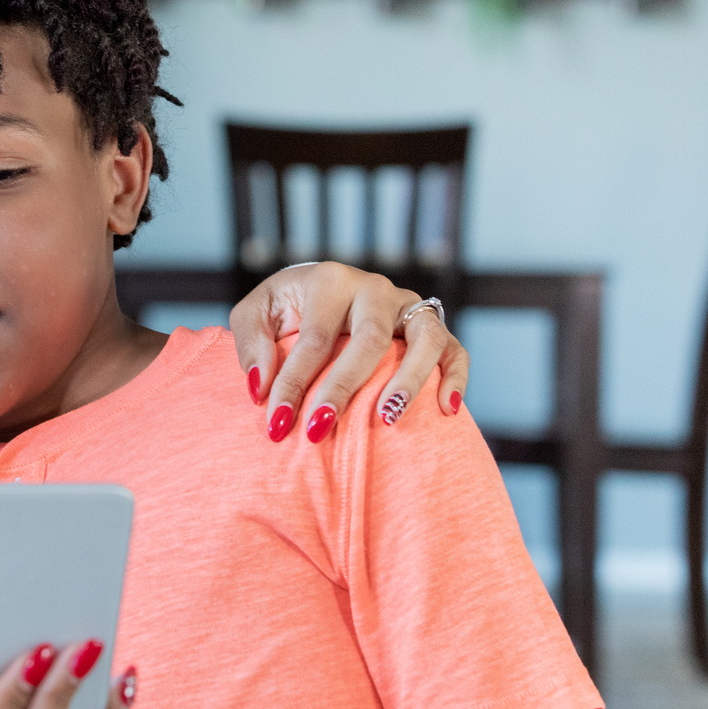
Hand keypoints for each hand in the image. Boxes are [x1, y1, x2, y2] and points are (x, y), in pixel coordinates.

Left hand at [230, 262, 470, 440]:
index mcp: (330, 280)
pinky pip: (456, 350)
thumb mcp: (255, 314)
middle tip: (320, 428)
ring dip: (409, 380)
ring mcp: (409, 307)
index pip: (315, 337)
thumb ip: (251, 344)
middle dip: (344, 386)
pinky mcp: (433, 326)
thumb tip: (261, 387)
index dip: (294, 383)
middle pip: (369, 338)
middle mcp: (375, 289)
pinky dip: (456, 378)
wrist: (323, 294)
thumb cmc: (287, 310)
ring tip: (386, 417)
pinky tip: (445, 410)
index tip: (277, 423)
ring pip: (425, 338)